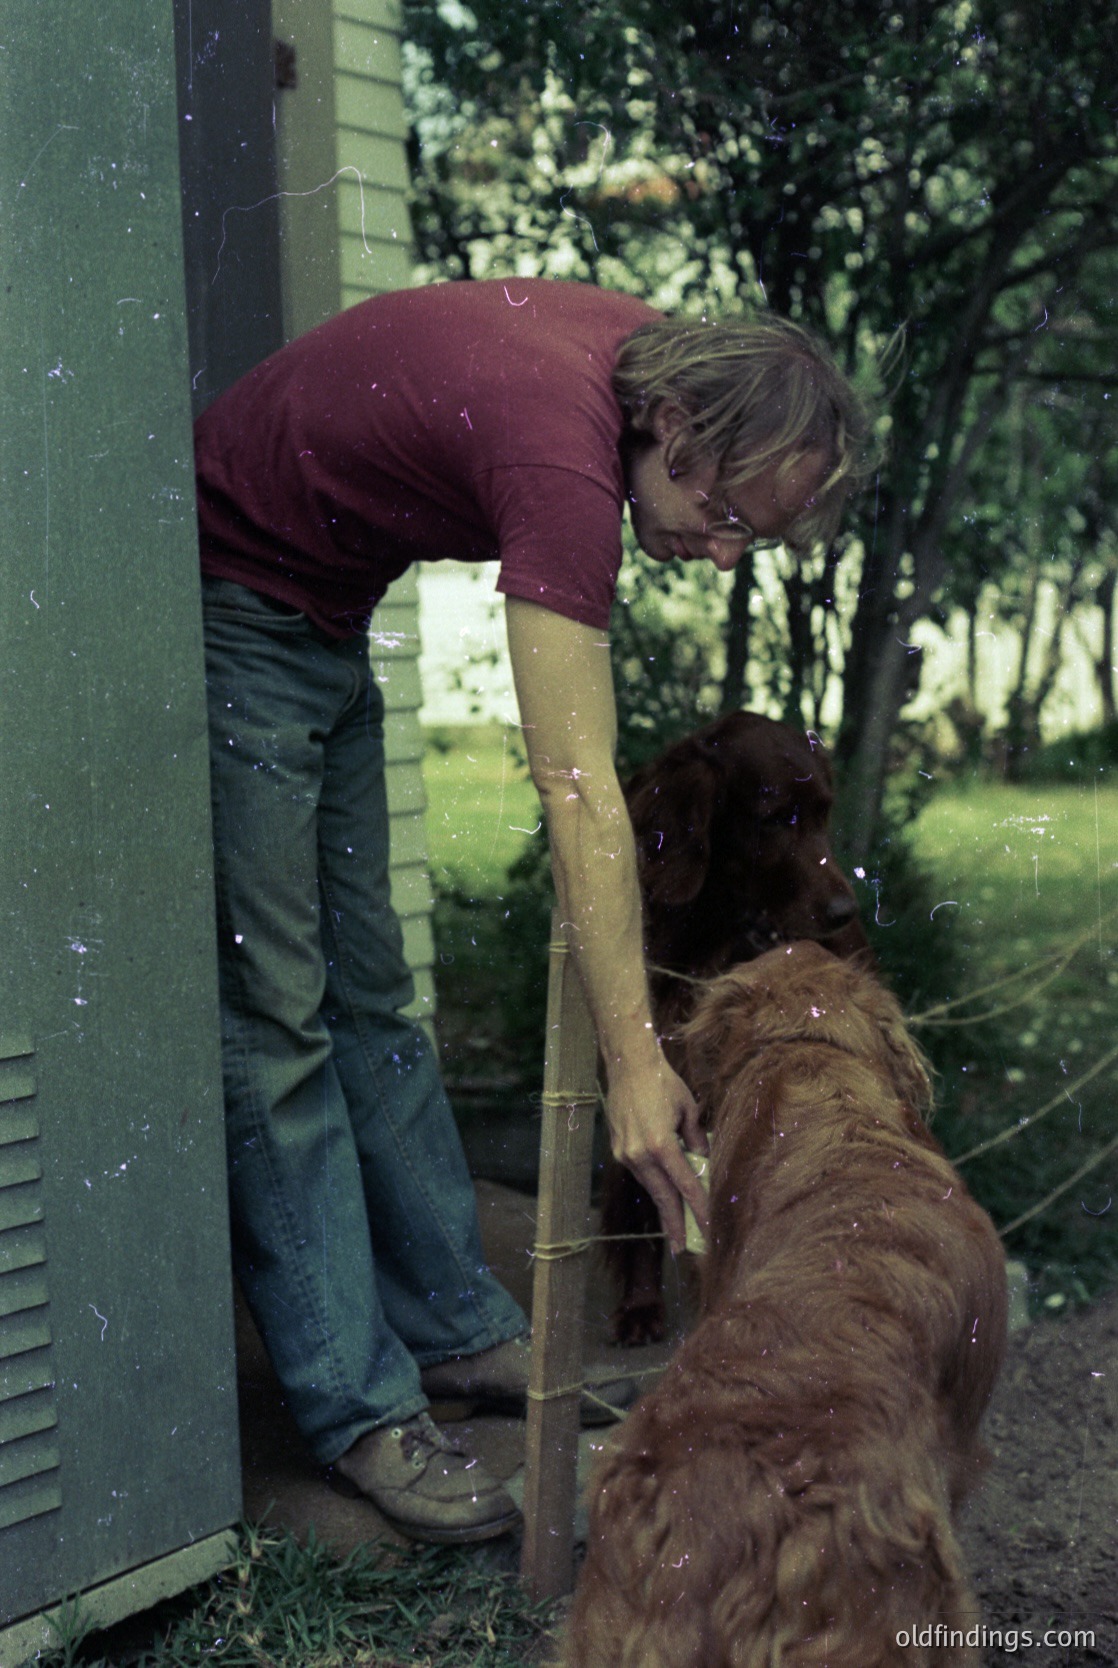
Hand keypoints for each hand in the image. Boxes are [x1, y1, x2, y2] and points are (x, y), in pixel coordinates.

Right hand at [605, 1054, 709, 1255]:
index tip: (709, 1228)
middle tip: (682, 1248)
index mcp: (660, 1145)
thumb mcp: (688, 1109)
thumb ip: (696, 1139)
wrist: (627, 1063)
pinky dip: (653, 1184)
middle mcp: (639, 1154)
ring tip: (675, 1226)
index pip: (685, 1186)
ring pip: (649, 1185)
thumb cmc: (662, 1082)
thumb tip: (702, 1161)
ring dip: (663, 1205)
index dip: (699, 1209)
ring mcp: (625, 1152)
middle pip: (662, 1196)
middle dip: (674, 1223)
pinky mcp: (618, 1147)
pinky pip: (640, 1172)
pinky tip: (663, 1193)